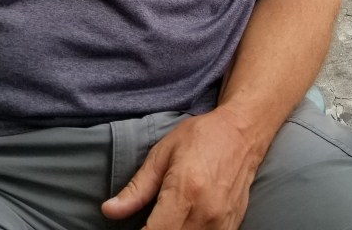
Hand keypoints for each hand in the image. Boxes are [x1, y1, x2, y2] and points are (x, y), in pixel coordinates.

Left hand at [101, 107, 260, 229]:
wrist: (242, 132)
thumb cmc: (201, 137)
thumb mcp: (162, 154)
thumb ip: (137, 188)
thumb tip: (109, 210)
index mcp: (184, 192)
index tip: (133, 229)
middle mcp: (206, 214)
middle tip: (145, 224)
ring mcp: (222, 225)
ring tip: (161, 222)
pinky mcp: (232, 228)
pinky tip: (180, 224)